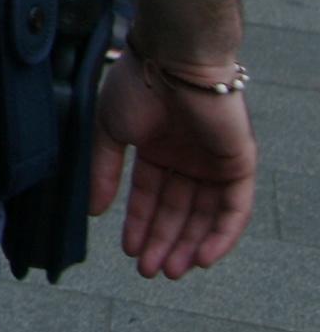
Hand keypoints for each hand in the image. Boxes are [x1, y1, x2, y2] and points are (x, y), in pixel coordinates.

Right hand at [92, 52, 256, 278]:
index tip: (128, 250)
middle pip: (179, 211)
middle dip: (162, 241)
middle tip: (149, 271)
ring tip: (170, 270)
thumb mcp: (109, 131)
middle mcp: (189, 158)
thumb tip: (93, 210)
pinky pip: (234, 209)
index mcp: (158, 148)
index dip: (140, 223)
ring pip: (206, 216)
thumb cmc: (138, 85)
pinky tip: (200, 257)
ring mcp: (215, 163)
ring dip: (189, 245)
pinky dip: (221, 236)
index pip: (151, 195)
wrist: (173, 61)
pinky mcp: (239, 165)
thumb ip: (104, 171)